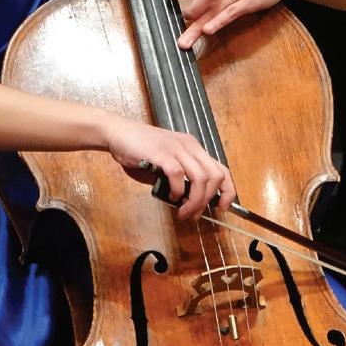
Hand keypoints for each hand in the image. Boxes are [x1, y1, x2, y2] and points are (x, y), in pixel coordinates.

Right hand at [102, 113, 234, 218]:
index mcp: (192, 147)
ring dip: (194, 200)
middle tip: (194, 214)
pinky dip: (177, 191)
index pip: (221, 169)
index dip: (227, 190)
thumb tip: (188, 200)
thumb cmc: (138, 148)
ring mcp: (175, 148)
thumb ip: (178, 177)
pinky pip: (178, 175)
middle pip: (215, 176)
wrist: (117, 132)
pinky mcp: (161, 153)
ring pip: (200, 178)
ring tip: (183, 211)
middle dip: (207, 200)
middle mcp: (188, 146)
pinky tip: (170, 196)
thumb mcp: (166, 161)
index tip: (223, 207)